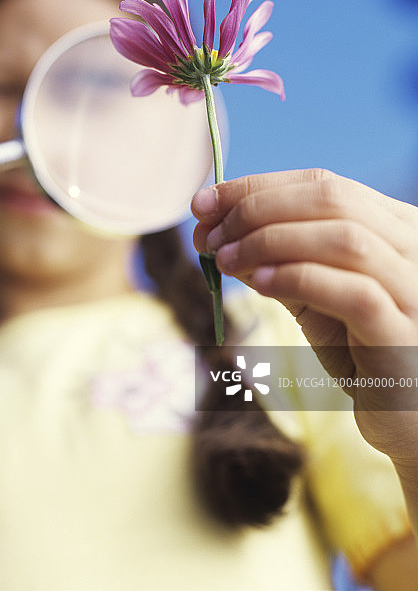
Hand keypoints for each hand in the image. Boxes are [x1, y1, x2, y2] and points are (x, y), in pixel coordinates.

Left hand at [191, 169, 417, 466]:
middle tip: (210, 234)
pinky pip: (354, 293)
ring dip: (270, 241)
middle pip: (332, 201)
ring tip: (224, 258)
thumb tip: (216, 230)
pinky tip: (258, 284)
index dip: (256, 188)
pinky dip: (298, 278)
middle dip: (257, 209)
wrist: (407, 416)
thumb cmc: (359, 348)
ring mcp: (416, 289)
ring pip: (344, 239)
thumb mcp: (313, 295)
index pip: (322, 184)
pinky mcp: (406, 334)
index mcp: (395, 226)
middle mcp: (415, 247)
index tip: (204, 203)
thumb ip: (276, 260)